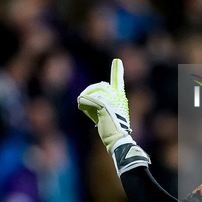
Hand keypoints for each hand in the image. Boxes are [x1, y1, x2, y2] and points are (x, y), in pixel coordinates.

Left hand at [77, 58, 149, 175]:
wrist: (118, 140)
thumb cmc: (113, 132)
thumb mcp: (105, 117)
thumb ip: (98, 108)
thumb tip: (82, 100)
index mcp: (120, 98)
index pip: (118, 82)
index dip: (117, 71)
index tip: (117, 61)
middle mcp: (117, 96)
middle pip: (97, 86)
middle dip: (89, 94)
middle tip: (89, 107)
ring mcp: (111, 99)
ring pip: (90, 93)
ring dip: (86, 103)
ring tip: (91, 114)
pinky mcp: (104, 104)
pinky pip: (86, 99)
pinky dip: (83, 105)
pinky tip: (85, 110)